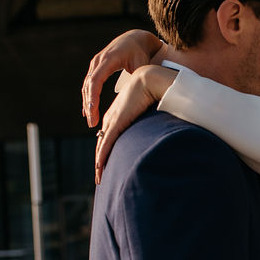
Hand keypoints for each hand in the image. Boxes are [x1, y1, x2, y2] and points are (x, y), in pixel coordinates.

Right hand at [82, 29, 164, 126]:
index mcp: (109, 59)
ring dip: (88, 103)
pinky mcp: (96, 68)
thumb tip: (141, 97)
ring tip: (91, 121)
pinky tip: (88, 111)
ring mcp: (95, 64)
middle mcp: (98, 61)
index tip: (93, 111)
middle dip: (89, 105)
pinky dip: (88, 97)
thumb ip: (139, 79)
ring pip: (87, 86)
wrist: (135, 38)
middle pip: (89, 85)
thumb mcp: (142, 64)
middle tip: (92, 123)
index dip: (93, 96)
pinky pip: (90, 84)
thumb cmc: (141, 51)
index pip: (96, 80)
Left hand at [95, 65, 177, 183]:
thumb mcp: (148, 110)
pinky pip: (106, 144)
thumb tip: (160, 127)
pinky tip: (99, 167)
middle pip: (102, 144)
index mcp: (117, 115)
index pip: (108, 136)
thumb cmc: (153, 91)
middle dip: (101, 161)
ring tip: (99, 179)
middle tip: (100, 177)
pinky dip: (102, 157)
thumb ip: (149, 120)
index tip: (108, 163)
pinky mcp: (116, 123)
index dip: (107, 150)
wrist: (150, 80)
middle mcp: (111, 119)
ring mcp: (112, 121)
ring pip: (101, 147)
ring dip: (100, 164)